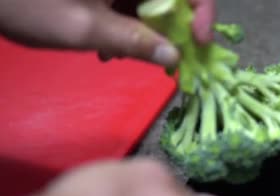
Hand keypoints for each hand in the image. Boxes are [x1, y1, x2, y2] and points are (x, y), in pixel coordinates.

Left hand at [0, 0, 215, 67]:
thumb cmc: (30, 4)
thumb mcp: (86, 28)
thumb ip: (134, 42)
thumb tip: (175, 57)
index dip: (203, 12)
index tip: (198, 43)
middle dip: (174, 28)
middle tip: (167, 59)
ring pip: (152, 2)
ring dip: (148, 31)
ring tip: (121, 55)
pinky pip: (132, 2)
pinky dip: (129, 24)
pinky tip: (107, 45)